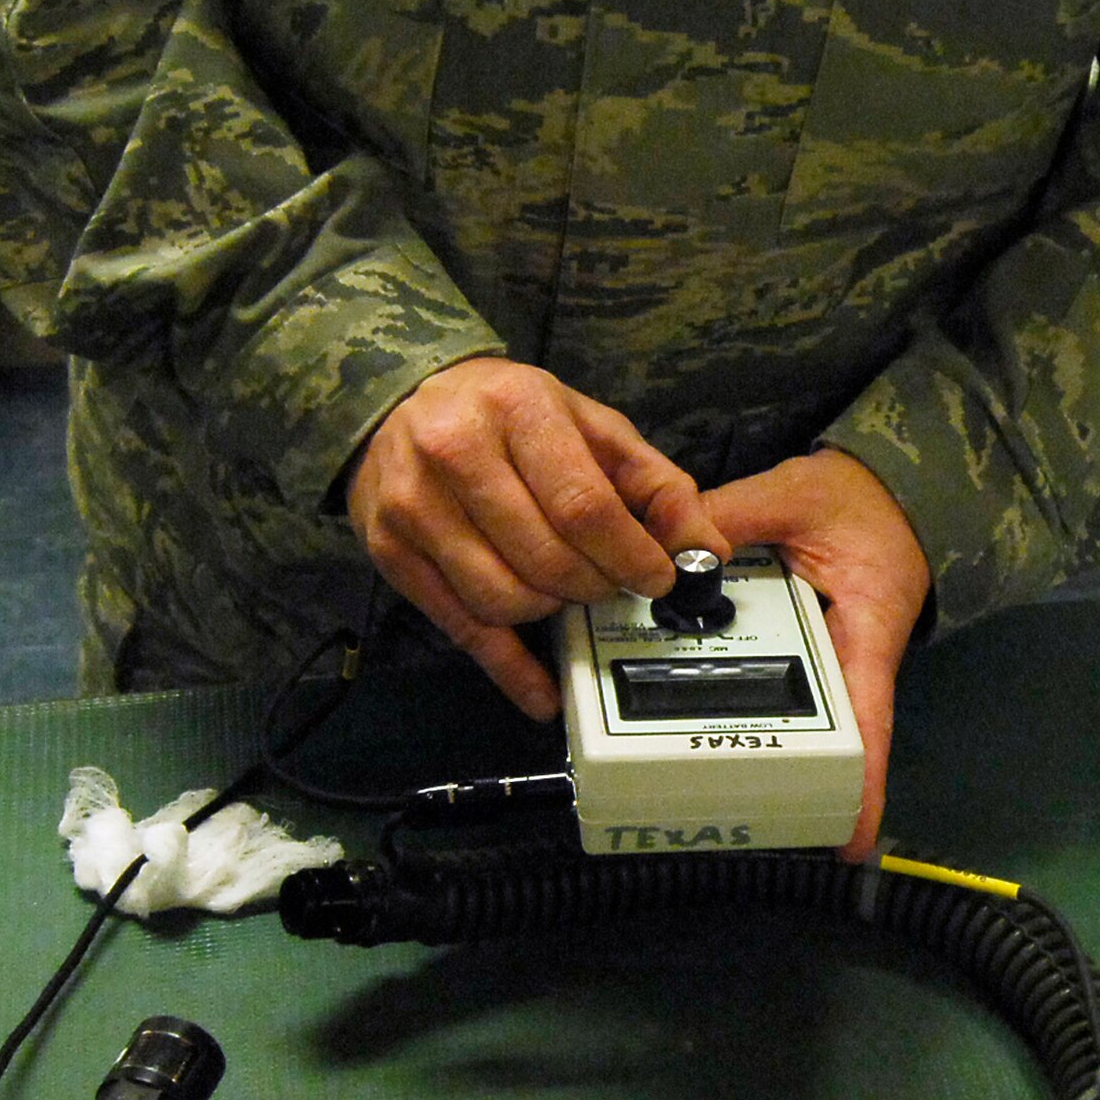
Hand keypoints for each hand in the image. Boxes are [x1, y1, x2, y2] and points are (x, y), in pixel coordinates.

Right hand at [346, 359, 728, 715]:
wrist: (397, 405)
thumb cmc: (508, 417)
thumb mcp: (589, 427)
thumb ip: (655, 485)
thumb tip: (708, 549)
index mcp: (517, 410)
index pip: (584, 507)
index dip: (630, 556)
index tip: (655, 578)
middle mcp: (456, 453)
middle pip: (548, 561)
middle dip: (594, 587)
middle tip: (608, 582)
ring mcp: (414, 507)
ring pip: (506, 601)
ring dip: (551, 611)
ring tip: (562, 589)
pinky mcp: (391, 554)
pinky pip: (463, 630)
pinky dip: (511, 671)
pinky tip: (543, 694)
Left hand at [703, 448, 930, 859]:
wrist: (879, 491)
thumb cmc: (857, 499)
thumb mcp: (796, 494)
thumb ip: (736, 515)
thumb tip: (678, 549)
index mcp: (865, 634)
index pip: (868, 718)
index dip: (861, 781)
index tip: (850, 841)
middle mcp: (845, 665)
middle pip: (824, 739)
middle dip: (793, 786)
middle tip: (750, 827)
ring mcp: (817, 665)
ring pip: (786, 719)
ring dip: (753, 753)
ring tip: (708, 799)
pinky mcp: (789, 654)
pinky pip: (756, 685)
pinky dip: (723, 703)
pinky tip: (675, 726)